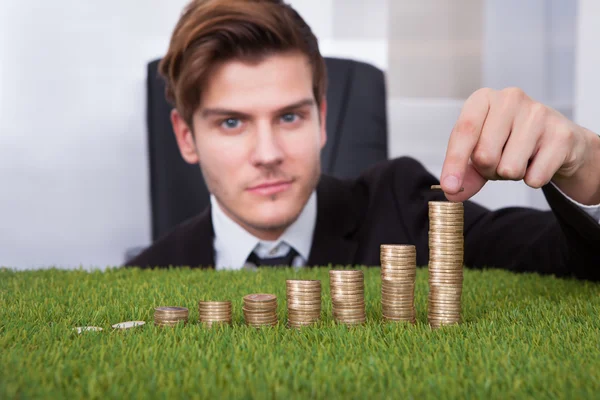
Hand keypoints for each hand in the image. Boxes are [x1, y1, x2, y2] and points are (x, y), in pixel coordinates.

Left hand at [440, 87, 599, 204]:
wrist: (559, 141)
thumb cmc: (510, 142)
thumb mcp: (480, 152)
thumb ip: (464, 172)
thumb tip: (452, 192)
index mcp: (483, 98)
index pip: (464, 131)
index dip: (454, 162)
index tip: (448, 186)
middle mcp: (510, 99)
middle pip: (485, 155)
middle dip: (488, 170)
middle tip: (500, 160)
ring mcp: (538, 114)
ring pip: (509, 169)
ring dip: (511, 175)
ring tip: (521, 158)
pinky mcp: (562, 135)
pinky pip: (535, 178)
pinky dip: (533, 179)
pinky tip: (539, 161)